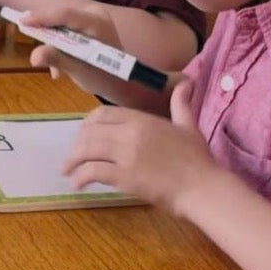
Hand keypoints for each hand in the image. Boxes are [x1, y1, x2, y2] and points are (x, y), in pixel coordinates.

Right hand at [23, 3, 125, 93]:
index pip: (65, 15)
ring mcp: (90, 16)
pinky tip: (61, 68)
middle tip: (31, 45)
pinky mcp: (86, 22)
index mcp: (97, 22)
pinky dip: (58, 45)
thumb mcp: (79, 71)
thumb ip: (57, 59)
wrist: (119, 82)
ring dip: (52, 43)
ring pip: (59, 23)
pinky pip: (64, 28)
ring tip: (57, 70)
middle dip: (45, 32)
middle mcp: (94, 13)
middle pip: (59, 17)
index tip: (21, 21)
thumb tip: (33, 56)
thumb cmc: (103, 77)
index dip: (42, 17)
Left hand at [62, 79, 212, 212]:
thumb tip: (186, 82)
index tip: (84, 134)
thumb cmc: (197, 159)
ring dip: (73, 160)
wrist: (202, 187)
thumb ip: (181, 104)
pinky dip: (80, 177)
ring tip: (68, 171)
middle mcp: (130, 133)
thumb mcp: (189, 125)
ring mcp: (126, 155)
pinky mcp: (124, 177)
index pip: (103, 113)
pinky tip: (78, 184)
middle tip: (73, 156)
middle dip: (77, 144)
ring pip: (87, 150)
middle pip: (90, 131)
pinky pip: (93, 172)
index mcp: (143, 119)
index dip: (88, 123)